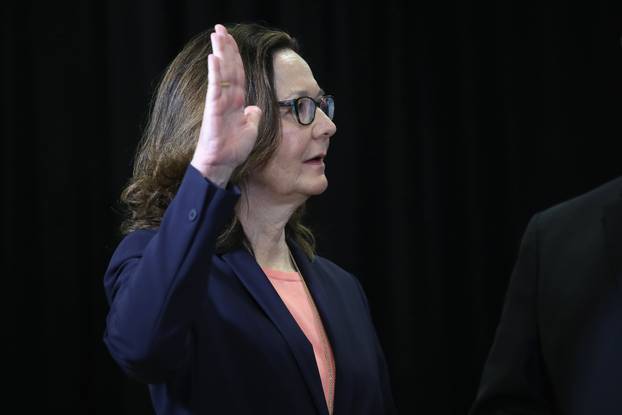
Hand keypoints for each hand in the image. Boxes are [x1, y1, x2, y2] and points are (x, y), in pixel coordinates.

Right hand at [191, 24, 261, 186]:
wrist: (222, 164)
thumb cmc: (233, 149)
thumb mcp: (250, 130)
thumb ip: (252, 116)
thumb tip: (255, 109)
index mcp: (236, 102)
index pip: (237, 73)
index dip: (235, 57)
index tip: (231, 40)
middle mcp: (227, 99)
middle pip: (228, 68)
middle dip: (225, 47)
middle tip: (220, 28)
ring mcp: (219, 103)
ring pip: (221, 73)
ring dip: (219, 53)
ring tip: (216, 34)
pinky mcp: (213, 111)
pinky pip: (215, 88)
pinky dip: (215, 73)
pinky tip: (214, 58)